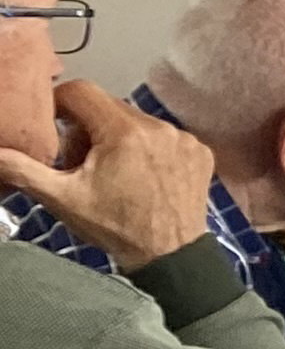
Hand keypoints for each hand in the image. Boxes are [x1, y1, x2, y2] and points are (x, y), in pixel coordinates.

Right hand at [0, 81, 213, 267]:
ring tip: (109, 172)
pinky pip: (162, 135)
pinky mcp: (199, 151)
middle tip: (79, 161)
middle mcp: (159, 127)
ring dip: (116, 137)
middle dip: (86, 127)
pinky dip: (146, 148)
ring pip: (135, 120)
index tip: (54, 127)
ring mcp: (183, 139)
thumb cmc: (116, 228)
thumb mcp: (62, 198)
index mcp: (125, 132)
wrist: (171, 257)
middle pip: (108, 106)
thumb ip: (22, 169)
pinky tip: (139, 175)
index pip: (81, 91)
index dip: (59, 105)